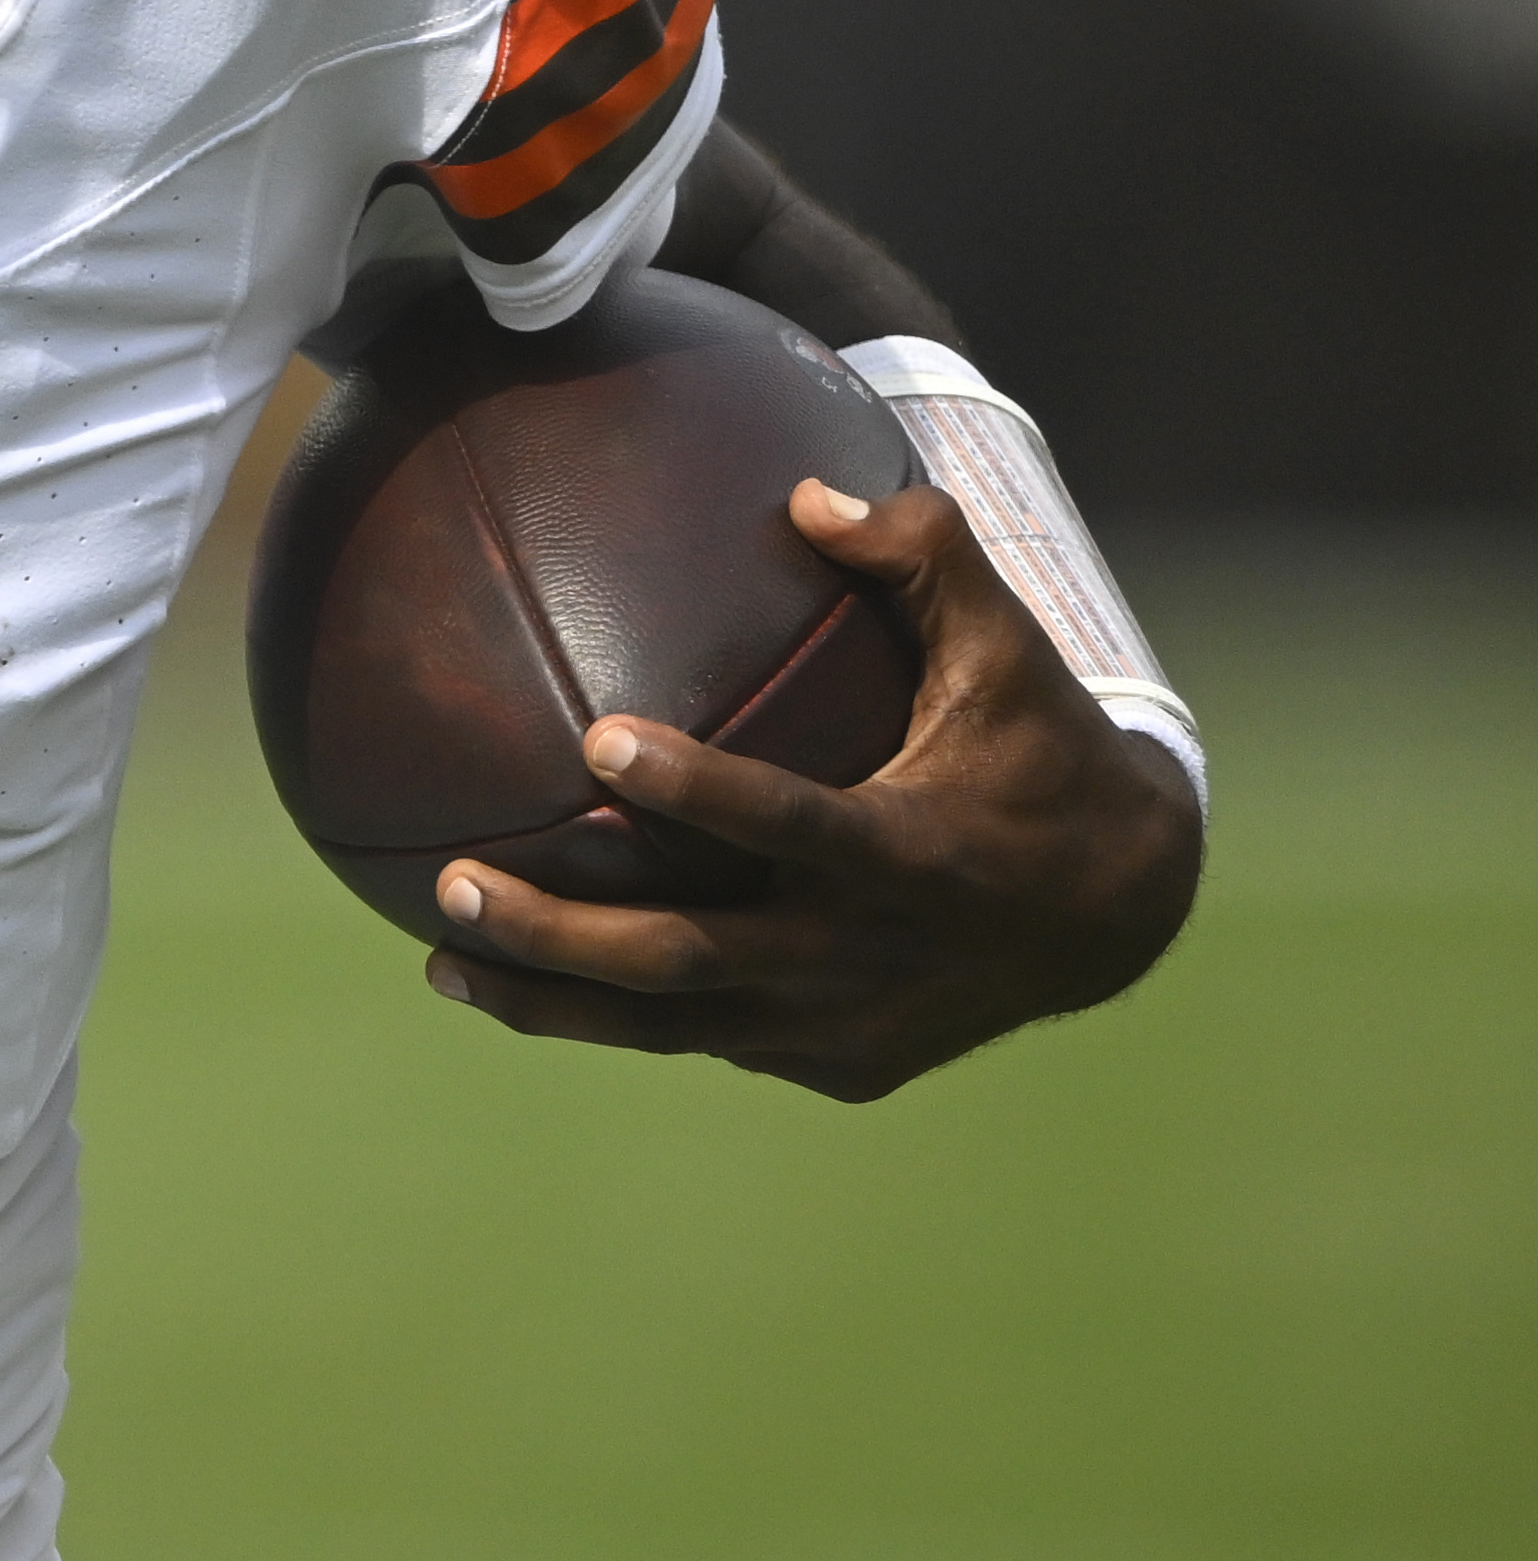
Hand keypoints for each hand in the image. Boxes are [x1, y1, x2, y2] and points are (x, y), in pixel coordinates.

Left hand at [421, 477, 1201, 1102]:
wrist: (1122, 914)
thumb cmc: (1041, 752)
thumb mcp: (1011, 651)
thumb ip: (923, 557)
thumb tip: (805, 494)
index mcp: (913, 854)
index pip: (789, 825)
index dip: (698, 791)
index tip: (597, 741)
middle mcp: (870, 958)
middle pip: (687, 959)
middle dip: (560, 932)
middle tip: (453, 882)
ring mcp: (848, 1027)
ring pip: (672, 1026)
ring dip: (550, 998)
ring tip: (439, 959)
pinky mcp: (837, 1066)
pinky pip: (706, 1039)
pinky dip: (615, 1016)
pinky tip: (519, 983)